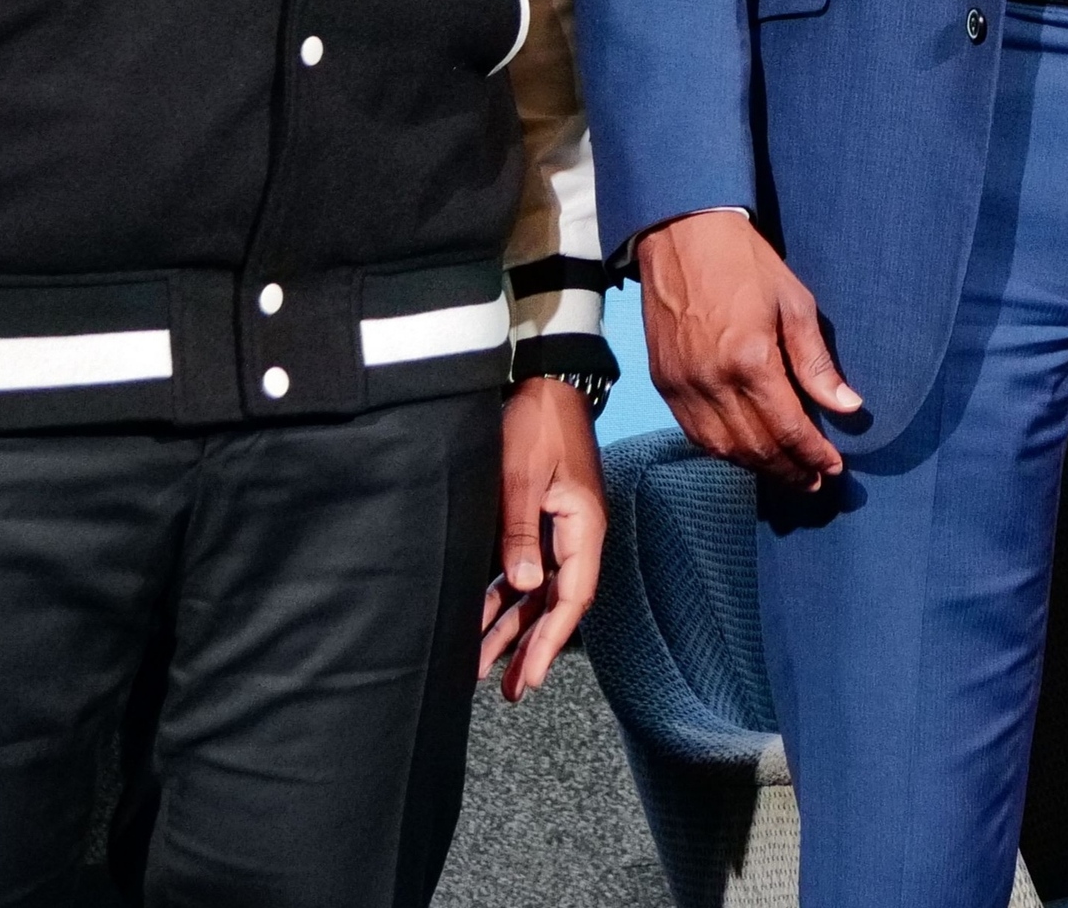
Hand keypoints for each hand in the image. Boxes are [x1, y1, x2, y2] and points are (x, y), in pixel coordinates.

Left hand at [480, 379, 604, 700]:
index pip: (572, 596)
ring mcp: (558, 527)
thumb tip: (523, 587)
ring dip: (514, 626)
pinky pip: (524, 567)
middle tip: (511, 689)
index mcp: (583, 525)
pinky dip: (506, 595)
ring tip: (486, 667)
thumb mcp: (521, 477)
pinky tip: (484, 618)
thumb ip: (519, 532)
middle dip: (532, 646)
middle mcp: (575, 533)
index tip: (532, 675)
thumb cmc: (537, 423)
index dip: (552, 639)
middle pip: (555, 602)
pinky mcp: (540, 517)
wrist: (545, 378)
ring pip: (537, 589)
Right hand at [636, 212, 859, 486]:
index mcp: (750, 360)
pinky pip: (695, 435)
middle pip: (757, 448)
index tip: (834, 466)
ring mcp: (683, 387)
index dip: (814, 454)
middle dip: (790, 469)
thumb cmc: (744, 262)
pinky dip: (724, 451)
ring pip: (724, 449)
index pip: (789, 428)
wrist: (681, 234)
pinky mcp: (664, 384)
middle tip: (815, 481)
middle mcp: (713, 383)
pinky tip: (745, 452)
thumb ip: (816, 362)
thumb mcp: (793, 302)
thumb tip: (848, 407)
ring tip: (786, 473)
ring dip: (758, 467)